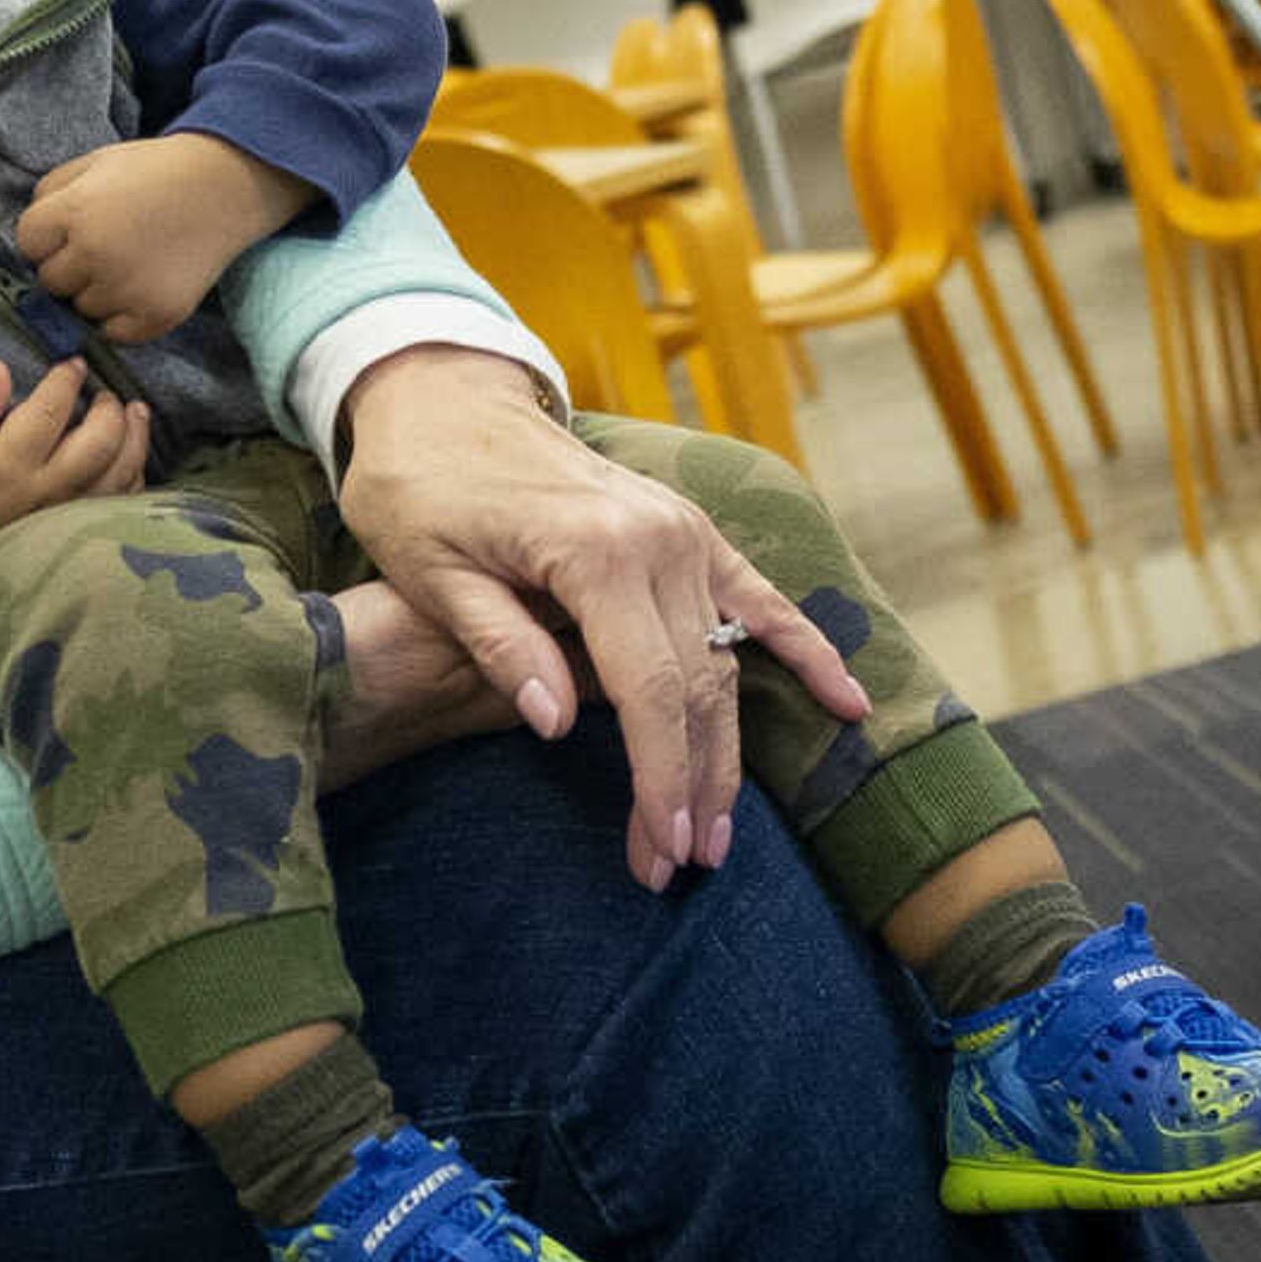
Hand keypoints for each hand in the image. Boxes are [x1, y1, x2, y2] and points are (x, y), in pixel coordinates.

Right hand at [0, 358, 150, 569]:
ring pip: (121, 473)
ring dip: (135, 437)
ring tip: (136, 412)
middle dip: (110, 408)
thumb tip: (0, 369)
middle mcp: (46, 492)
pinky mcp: (76, 536)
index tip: (74, 364)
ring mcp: (68, 518)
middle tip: (104, 393)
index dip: (66, 381)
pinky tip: (130, 457)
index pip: (49, 412)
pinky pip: (120, 503)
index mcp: (8, 468)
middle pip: (100, 442)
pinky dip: (133, 474)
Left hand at [15, 136, 315, 344]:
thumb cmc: (153, 171)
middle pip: (50, 282)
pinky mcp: (155, 316)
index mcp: (75, 212)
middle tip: (100, 246)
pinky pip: (113, 332)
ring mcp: (126, 290)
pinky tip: (139, 284)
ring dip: (94, 292)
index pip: (27, 245)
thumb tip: (26, 238)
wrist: (223, 188)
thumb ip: (49, 193)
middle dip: (67, 266)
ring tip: (125, 263)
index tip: (67, 229)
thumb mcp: (93, 163)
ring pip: (81, 309)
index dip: (45, 237)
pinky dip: (120, 315)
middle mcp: (96, 255)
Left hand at [331, 347, 870, 892]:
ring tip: (719, 831)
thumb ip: (498, 643)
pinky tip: (844, 701)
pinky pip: (757, 594)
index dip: (660, 779)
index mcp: (595, 552)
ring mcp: (681, 530)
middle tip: (681, 865)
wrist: (440, 397)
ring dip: (727, 749)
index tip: (661, 849)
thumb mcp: (428, 568)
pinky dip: (802, 647)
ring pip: (727, 660)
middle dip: (692, 784)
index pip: (649, 692)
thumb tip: (559, 725)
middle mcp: (657, 539)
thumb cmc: (416, 486)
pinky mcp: (685, 527)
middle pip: (698, 687)